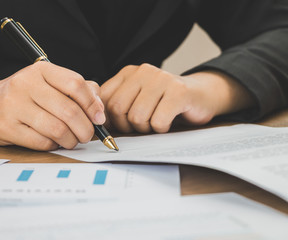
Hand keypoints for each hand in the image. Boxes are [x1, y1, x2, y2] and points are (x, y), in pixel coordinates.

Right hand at [0, 61, 104, 150]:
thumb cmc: (28, 96)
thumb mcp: (51, 84)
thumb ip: (80, 91)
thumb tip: (99, 110)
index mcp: (41, 70)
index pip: (75, 84)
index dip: (93, 104)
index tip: (99, 118)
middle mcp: (26, 84)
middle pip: (69, 110)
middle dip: (86, 129)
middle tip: (88, 135)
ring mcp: (14, 105)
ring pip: (57, 129)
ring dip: (72, 140)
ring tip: (73, 140)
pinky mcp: (6, 127)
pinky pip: (42, 142)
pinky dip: (54, 145)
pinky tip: (54, 142)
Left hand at [101, 64, 253, 132]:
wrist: (201, 95)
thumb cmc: (164, 103)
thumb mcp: (137, 99)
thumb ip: (117, 105)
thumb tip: (98, 122)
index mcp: (128, 73)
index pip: (104, 99)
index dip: (108, 118)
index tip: (119, 126)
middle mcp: (143, 72)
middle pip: (117, 109)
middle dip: (127, 126)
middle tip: (141, 126)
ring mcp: (162, 79)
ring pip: (137, 117)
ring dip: (146, 128)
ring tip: (156, 121)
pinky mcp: (178, 92)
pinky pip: (158, 121)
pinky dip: (162, 129)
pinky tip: (169, 121)